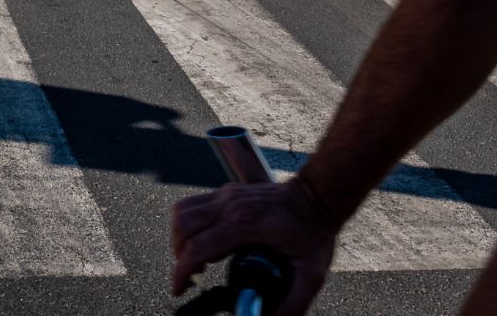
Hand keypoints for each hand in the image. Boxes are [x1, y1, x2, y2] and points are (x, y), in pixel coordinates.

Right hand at [171, 176, 337, 312]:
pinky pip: (193, 203)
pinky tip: (202, 240)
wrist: (318, 196)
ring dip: (179, 238)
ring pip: (182, 211)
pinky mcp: (227, 192)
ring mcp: (227, 195)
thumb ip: (292, 304)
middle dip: (178, 257)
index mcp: (244, 224)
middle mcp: (230, 205)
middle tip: (189, 276)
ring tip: (192, 259)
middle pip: (183, 228)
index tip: (179, 289)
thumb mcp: (310, 274)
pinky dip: (187, 223)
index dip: (182, 272)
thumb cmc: (314, 231)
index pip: (197, 247)